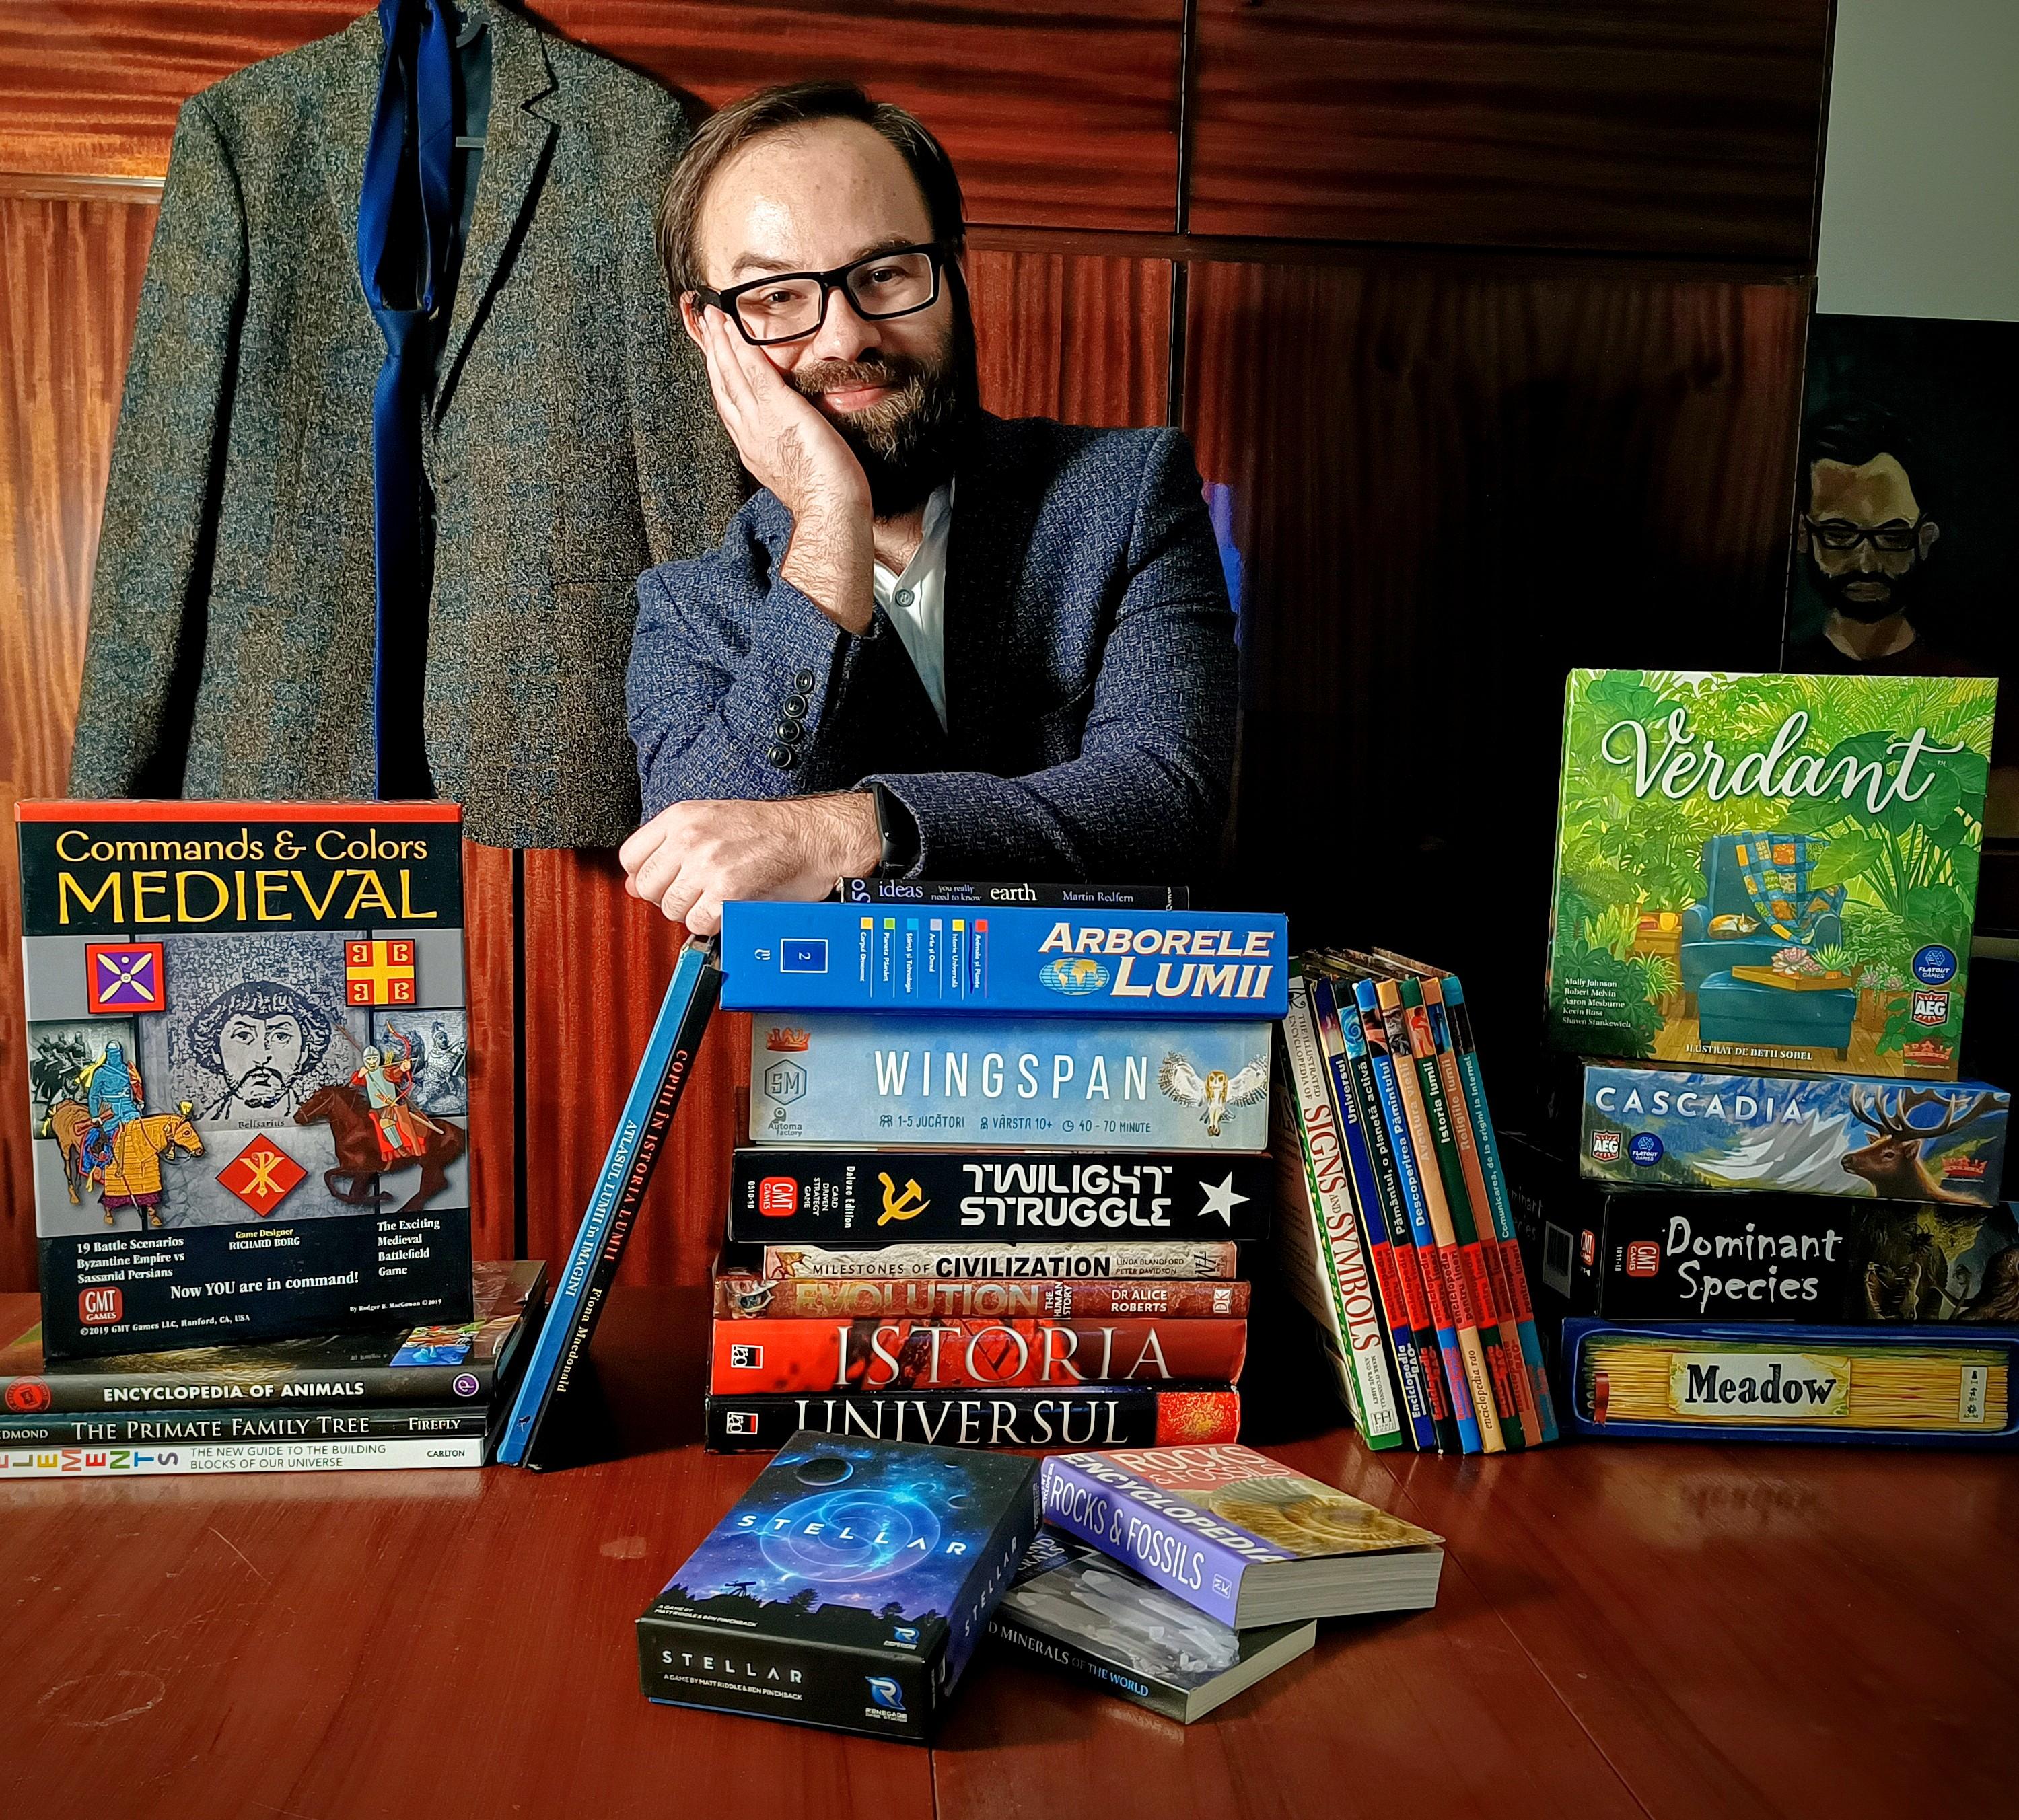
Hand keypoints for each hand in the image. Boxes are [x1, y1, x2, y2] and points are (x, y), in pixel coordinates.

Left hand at [618, 793, 881, 934]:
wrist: (813, 837)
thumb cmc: (771, 831)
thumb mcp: (712, 822)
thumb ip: (670, 848)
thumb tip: (633, 884)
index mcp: (682, 816)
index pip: (630, 856)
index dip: (644, 876)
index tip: (664, 881)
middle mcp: (690, 838)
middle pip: (647, 887)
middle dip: (669, 896)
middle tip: (697, 892)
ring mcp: (707, 865)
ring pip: (671, 908)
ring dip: (693, 911)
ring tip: (718, 898)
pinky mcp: (727, 892)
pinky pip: (698, 923)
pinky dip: (713, 924)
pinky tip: (730, 909)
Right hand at [692, 305, 873, 633]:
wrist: (829, 512)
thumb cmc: (825, 499)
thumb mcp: (796, 469)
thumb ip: (788, 449)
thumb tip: (796, 439)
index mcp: (753, 448)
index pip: (730, 405)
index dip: (720, 378)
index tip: (715, 358)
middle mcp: (748, 433)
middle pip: (722, 385)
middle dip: (712, 353)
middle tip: (705, 325)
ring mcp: (759, 421)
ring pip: (730, 373)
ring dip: (720, 341)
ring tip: (713, 316)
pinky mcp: (778, 409)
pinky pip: (751, 370)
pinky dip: (738, 346)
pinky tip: (731, 326)